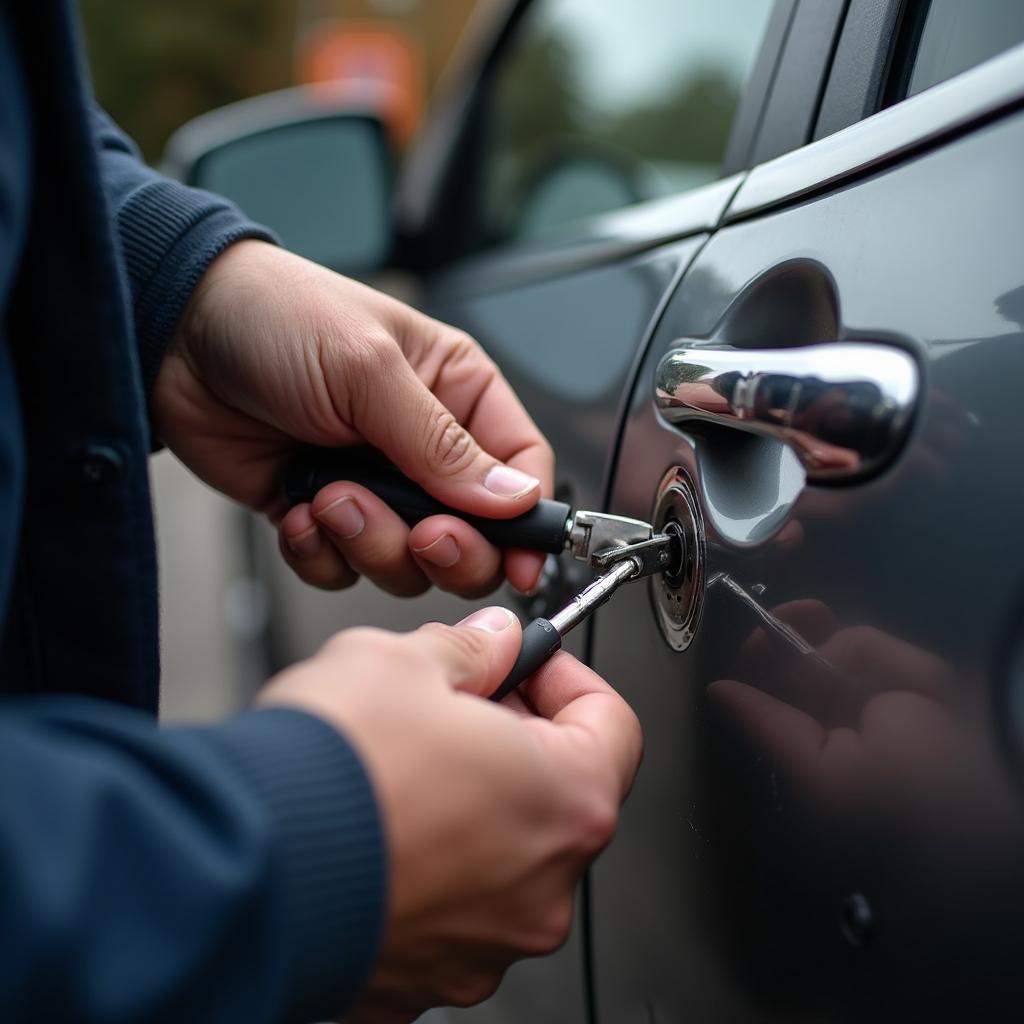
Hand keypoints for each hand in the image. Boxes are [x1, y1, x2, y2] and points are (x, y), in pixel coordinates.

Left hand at [154, 241, 553, 595]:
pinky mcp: (322, 514)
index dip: (527, 523)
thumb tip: (515, 498)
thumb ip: (444, 445)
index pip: (522, 470)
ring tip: (331, 496)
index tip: (523, 560)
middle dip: (444, 548)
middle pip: (474, 536)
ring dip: (370, 542)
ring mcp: (373, 486)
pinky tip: (297, 510)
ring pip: (407, 563)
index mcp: (456, 395)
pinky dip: (321, 553)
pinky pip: (343, 569)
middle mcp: (422, 448)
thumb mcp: (370, 371)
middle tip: (418, 532)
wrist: (174, 335)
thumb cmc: (277, 317)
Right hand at [258, 607, 641, 1021]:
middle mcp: (541, 888)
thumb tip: (493, 643)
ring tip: (399, 765)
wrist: (239, 872)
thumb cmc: (330, 775)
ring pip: (497, 851)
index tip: (528, 663)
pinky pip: (443, 906)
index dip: (567, 678)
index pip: (612, 725)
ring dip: (464, 804)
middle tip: (452, 703)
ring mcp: (483, 945)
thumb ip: (469, 649)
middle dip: (508, 738)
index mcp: (565, 802)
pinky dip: (422, 864)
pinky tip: (374, 826)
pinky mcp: (423, 976)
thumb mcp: (403, 661)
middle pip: (552, 792)